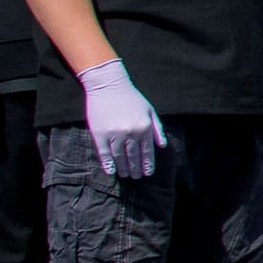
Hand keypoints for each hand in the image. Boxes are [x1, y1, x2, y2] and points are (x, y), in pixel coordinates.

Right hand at [79, 60, 167, 180]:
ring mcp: (115, 134)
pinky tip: (111, 171)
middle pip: (134, 156)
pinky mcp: (100, 133)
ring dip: (123, 168)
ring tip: (125, 175)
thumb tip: (162, 145)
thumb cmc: (131, 97)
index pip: (148, 151)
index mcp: (145, 127)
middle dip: (136, 168)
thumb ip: (157, 128)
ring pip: (120, 156)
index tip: (148, 173)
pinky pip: (105, 152)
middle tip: (136, 177)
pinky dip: (108, 163)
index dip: (148, 164)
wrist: (108, 85)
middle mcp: (131, 132)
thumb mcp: (150, 110)